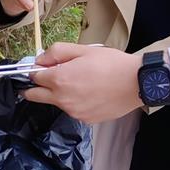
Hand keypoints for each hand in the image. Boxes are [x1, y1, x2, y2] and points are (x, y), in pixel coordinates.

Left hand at [24, 43, 142, 122]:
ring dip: (61, 94)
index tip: (42, 67)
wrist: (136, 83)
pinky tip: (92, 93)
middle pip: (35, 96)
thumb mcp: (83, 49)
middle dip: (34, 88)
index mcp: (59, 79)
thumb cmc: (112, 64)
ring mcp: (73, 112)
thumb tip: (39, 59)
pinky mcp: (85, 119)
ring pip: (57, 102)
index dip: (36, 70)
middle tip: (46, 79)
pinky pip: (73, 110)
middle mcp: (62, 99)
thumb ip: (56, 52)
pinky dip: (77, 102)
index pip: (33, 77)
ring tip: (83, 82)